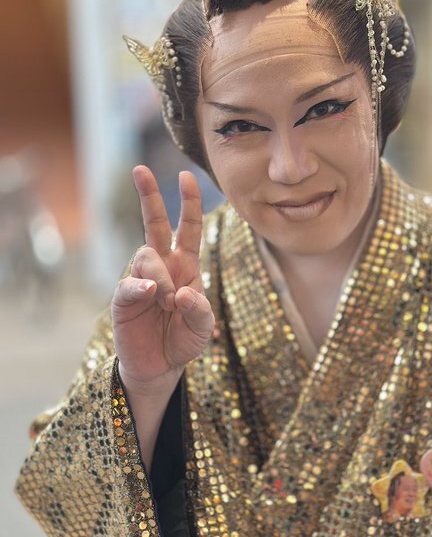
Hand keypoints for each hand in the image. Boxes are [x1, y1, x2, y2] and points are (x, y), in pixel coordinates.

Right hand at [112, 166, 213, 395]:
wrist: (160, 367)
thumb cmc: (184, 339)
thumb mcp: (203, 326)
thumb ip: (199, 310)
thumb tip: (183, 294)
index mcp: (187, 263)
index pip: (188, 226)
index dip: (188, 201)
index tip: (185, 176)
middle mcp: (163, 265)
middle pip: (154, 223)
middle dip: (148, 195)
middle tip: (140, 169)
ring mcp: (142, 279)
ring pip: (146, 255)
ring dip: (161, 275)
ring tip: (168, 300)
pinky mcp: (123, 299)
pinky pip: (128, 284)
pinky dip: (140, 286)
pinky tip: (150, 293)